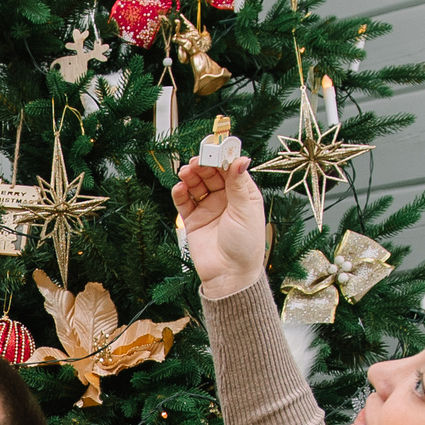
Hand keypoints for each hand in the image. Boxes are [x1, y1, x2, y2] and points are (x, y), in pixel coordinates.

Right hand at [171, 157, 266, 296]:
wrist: (230, 275)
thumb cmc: (245, 245)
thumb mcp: (245, 210)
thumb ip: (239, 184)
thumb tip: (241, 158)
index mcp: (243, 194)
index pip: (231, 169)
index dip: (222, 158)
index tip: (215, 149)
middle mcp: (225, 199)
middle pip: (211, 174)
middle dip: (203, 166)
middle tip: (196, 161)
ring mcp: (208, 209)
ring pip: (196, 185)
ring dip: (190, 176)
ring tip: (185, 172)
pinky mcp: (193, 221)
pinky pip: (184, 202)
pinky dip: (180, 193)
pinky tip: (179, 187)